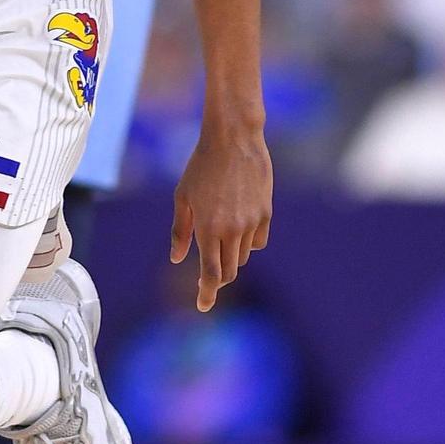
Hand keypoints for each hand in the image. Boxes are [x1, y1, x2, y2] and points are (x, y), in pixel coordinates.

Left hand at [171, 127, 272, 311]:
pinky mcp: (266, 212)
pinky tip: (239, 228)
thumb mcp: (183, 196)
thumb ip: (180, 230)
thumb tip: (178, 258)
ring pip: (242, 256)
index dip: (207, 294)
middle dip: (217, 277)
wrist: (233, 138)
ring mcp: (252, 222)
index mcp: (208, 227)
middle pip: (229, 270)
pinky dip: (248, 242)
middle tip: (207, 274)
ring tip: (219, 237)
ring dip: (231, 256)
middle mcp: (232, 229)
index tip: (202, 306)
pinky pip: (258, 240)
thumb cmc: (201, 165)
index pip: (211, 274)